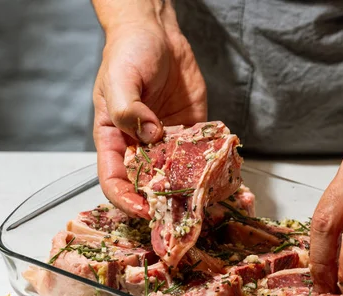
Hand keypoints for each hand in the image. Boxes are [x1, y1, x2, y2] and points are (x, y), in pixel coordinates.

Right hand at [93, 7, 206, 216]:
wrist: (158, 34)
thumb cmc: (128, 54)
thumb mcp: (119, 79)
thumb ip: (128, 110)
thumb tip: (150, 135)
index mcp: (115, 140)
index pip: (114, 181)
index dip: (127, 200)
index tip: (145, 210)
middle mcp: (141, 147)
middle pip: (148, 186)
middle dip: (164, 203)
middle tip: (184, 214)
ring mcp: (167, 142)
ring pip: (178, 175)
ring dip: (193, 190)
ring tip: (211, 201)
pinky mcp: (191, 132)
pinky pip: (201, 154)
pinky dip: (213, 167)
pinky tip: (227, 176)